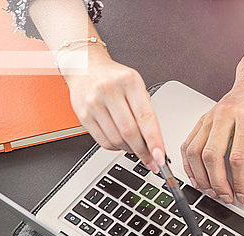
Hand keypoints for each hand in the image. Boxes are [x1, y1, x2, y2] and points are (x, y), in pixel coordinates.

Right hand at [64, 48, 165, 170]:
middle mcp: (110, 90)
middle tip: (152, 161)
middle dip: (143, 151)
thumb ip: (145, 110)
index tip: (160, 156)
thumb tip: (155, 142)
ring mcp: (94, 103)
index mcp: (129, 81)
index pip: (145, 117)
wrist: (84, 66)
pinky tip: (121, 144)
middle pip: (130, 131)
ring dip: (129, 150)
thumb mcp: (135, 84)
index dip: (154, 140)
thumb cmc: (114, 78)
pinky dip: (116, 147)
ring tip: (136, 148)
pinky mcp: (83, 115)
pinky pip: (103, 141)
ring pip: (116, 139)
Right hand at [180, 74, 243, 203]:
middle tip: (226, 196)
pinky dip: (189, 164)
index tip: (242, 195)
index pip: (238, 158)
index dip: (239, 182)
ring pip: (195, 152)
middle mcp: (225, 115)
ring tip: (211, 190)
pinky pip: (188, 144)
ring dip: (201, 176)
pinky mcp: (202, 120)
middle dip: (217, 183)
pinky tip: (197, 176)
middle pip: (212, 156)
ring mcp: (210, 117)